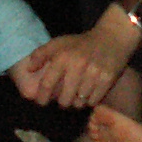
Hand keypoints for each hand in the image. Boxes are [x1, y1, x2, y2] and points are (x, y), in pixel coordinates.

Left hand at [18, 15, 141, 107]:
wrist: (112, 38)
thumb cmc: (82, 43)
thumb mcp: (60, 43)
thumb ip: (41, 54)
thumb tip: (29, 69)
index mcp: (63, 57)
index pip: (47, 84)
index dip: (42, 97)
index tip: (42, 101)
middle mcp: (77, 65)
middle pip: (64, 100)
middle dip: (62, 102)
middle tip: (63, 99)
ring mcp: (94, 73)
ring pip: (79, 103)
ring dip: (76, 102)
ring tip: (77, 95)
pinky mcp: (107, 79)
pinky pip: (93, 101)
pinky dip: (89, 101)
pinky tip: (89, 92)